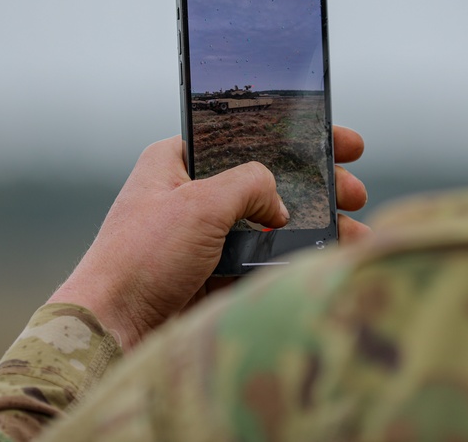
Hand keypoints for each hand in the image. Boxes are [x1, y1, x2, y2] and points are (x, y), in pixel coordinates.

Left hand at [48, 126, 369, 348]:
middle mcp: (191, 195)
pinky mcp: (212, 275)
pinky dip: (294, 261)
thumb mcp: (201, 204)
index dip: (298, 137)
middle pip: (268, 181)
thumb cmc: (142, 257)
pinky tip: (327, 260)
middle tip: (354, 192)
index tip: (341, 142)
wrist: (111, 331)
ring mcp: (203, 238)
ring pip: (271, 225)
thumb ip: (251, 185)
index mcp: (178, 162)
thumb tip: (282, 204)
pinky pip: (262, 261)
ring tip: (357, 233)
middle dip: (317, 187)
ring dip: (315, 227)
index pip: (247, 136)